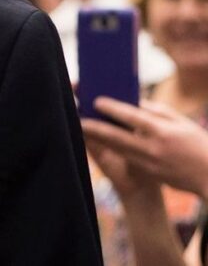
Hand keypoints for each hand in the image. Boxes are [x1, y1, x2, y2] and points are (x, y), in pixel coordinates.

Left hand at [81, 97, 207, 199]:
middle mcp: (153, 147)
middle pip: (117, 136)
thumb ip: (157, 111)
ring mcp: (150, 163)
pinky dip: (112, 149)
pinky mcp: (148, 173)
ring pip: (117, 149)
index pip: (132, 117)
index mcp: (162, 131)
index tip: (96, 101)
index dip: (112, 108)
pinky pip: (126, 158)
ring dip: (99, 139)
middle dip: (95, 127)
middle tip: (78, 119)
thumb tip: (136, 103)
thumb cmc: (199, 144)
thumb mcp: (181, 122)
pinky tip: (100, 142)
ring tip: (83, 128)